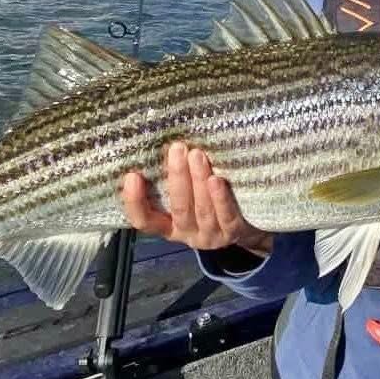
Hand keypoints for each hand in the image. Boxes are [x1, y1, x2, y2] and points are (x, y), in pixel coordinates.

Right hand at [119, 141, 273, 256]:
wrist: (247, 225)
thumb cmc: (207, 199)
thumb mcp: (186, 195)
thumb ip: (172, 180)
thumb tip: (162, 143)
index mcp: (168, 225)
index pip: (144, 220)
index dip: (135, 201)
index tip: (132, 176)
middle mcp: (187, 233)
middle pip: (179, 208)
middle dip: (177, 177)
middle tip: (177, 148)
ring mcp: (210, 236)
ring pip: (202, 210)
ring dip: (198, 180)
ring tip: (197, 155)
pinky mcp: (233, 233)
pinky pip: (226, 217)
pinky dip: (220, 198)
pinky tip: (216, 180)